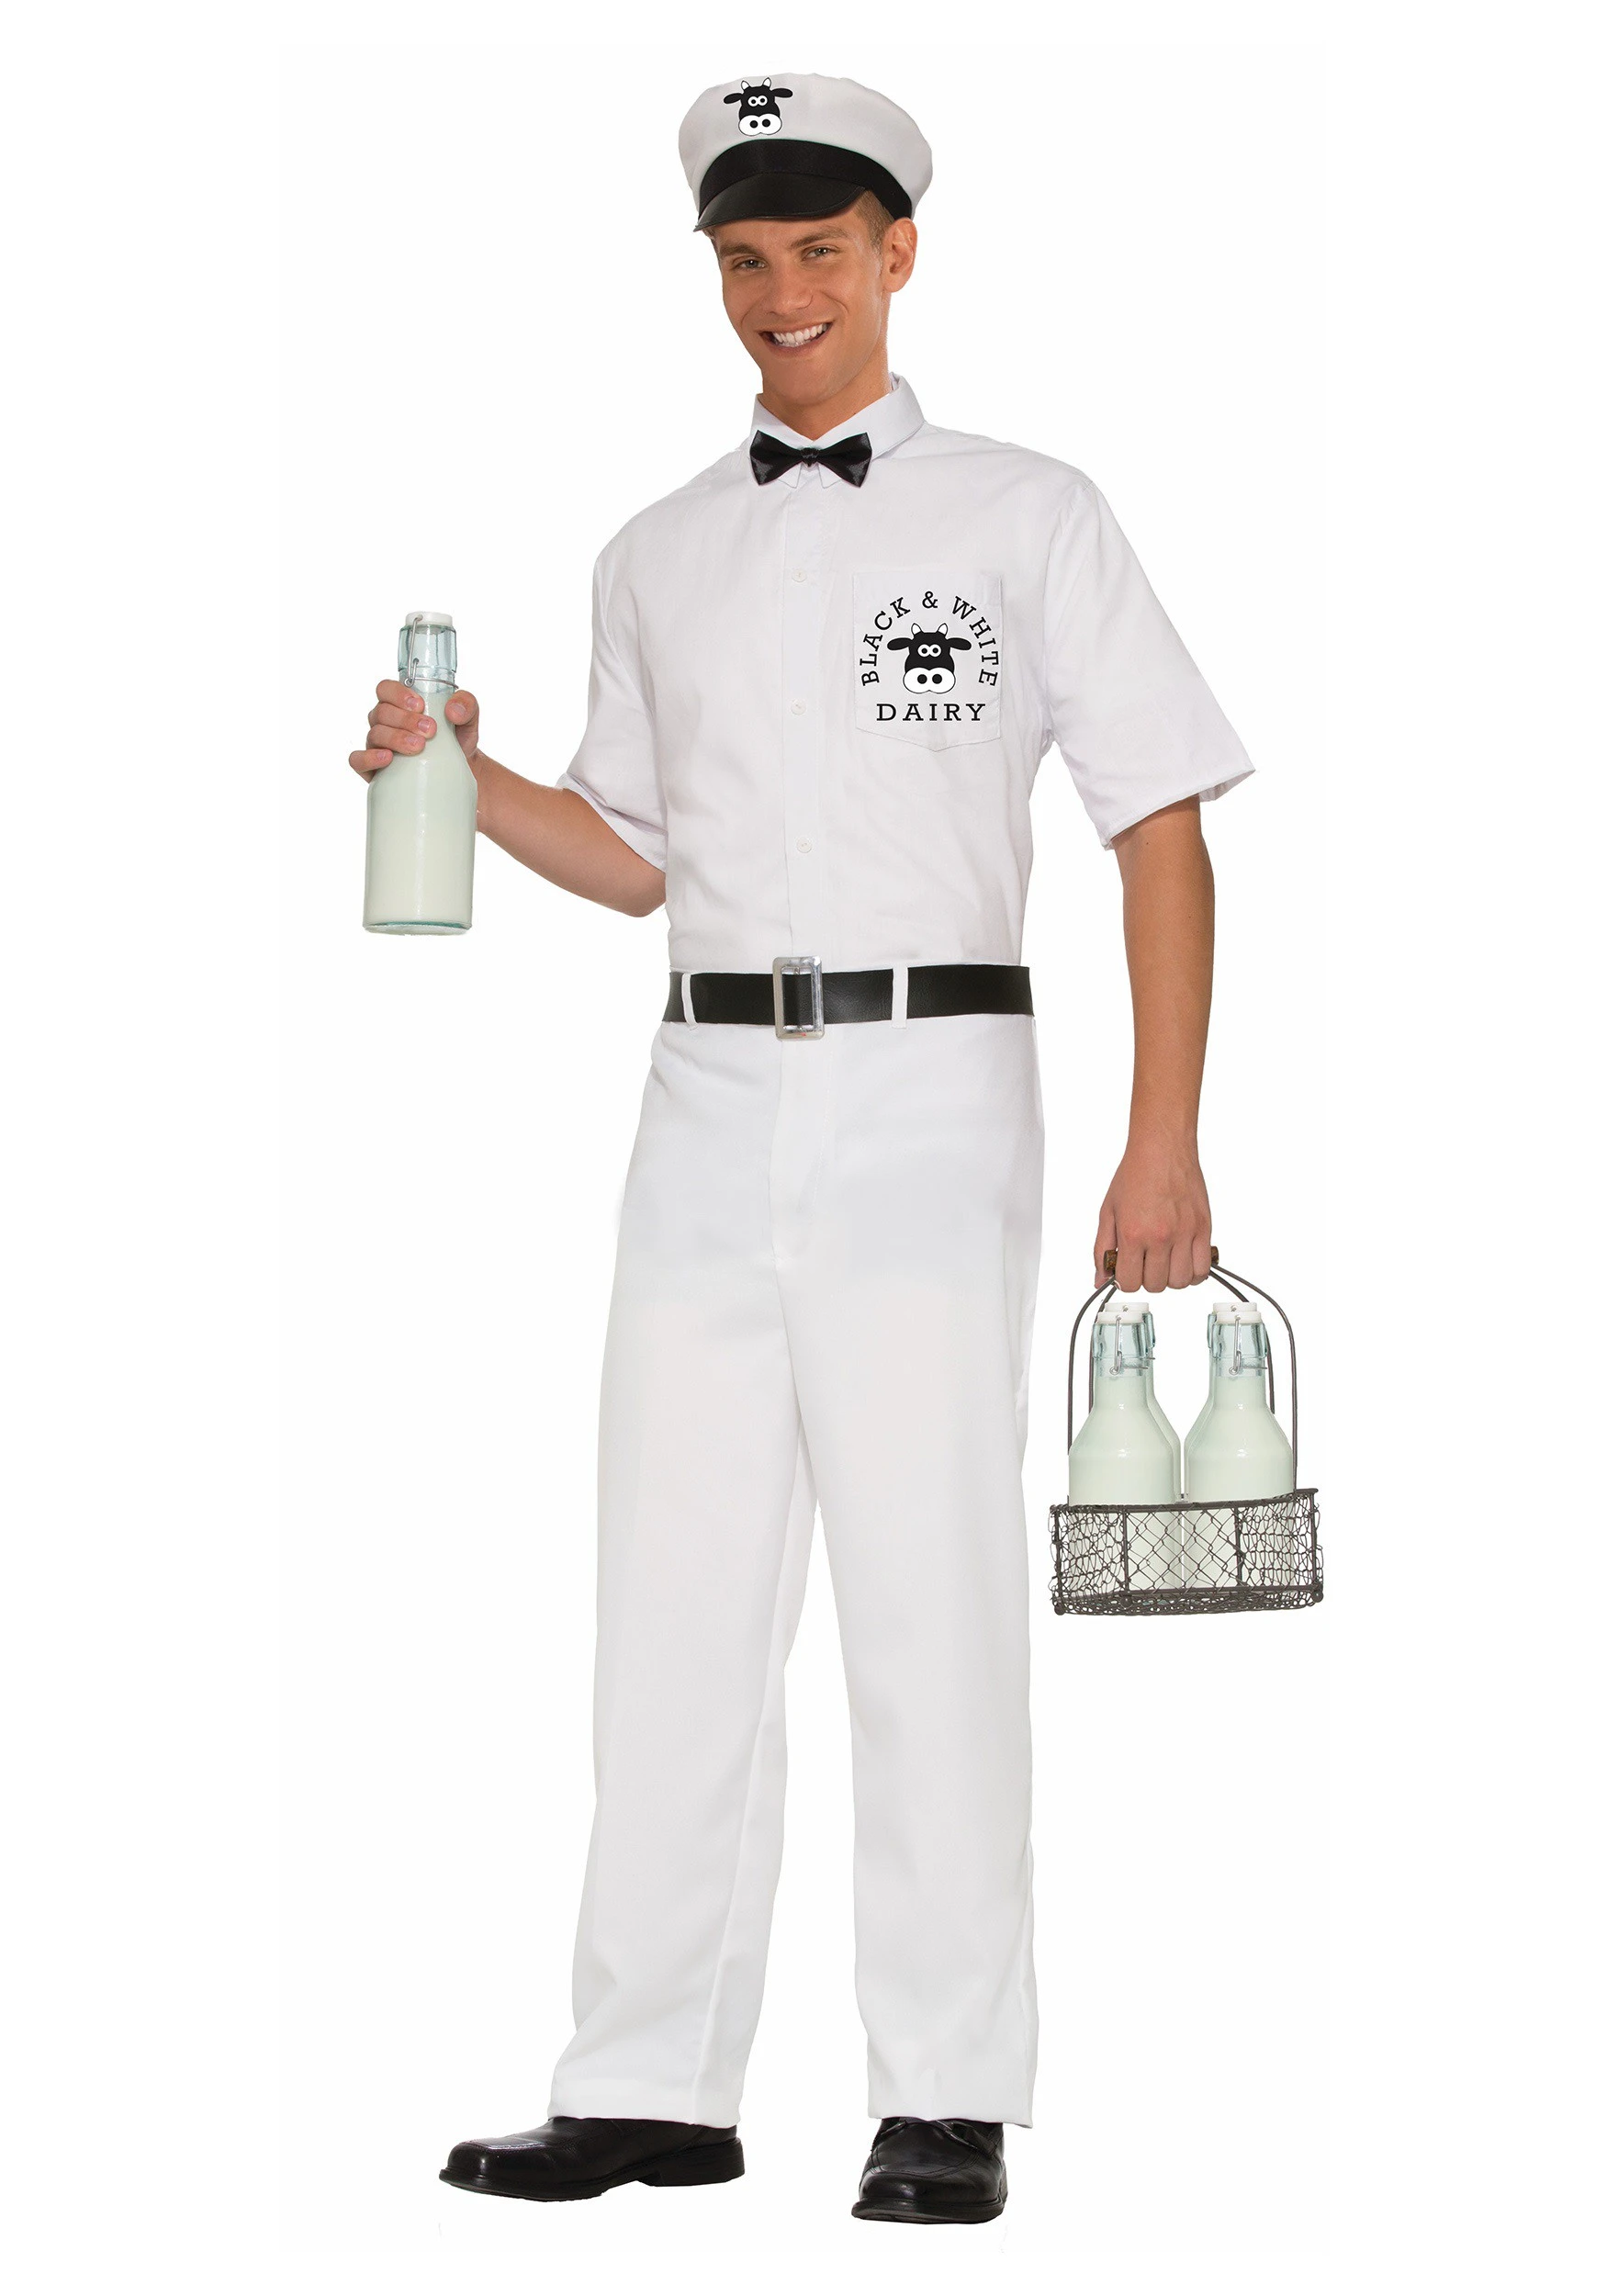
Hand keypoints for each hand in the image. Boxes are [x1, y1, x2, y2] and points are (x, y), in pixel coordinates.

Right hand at [349, 681, 481, 779]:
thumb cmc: (457, 739)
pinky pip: (358, 760)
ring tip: (419, 747)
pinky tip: (388, 758)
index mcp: (399, 704)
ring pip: (375, 734)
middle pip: (381, 712)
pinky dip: (370, 757)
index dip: (398, 694)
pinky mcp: (373, 768)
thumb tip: (452, 710)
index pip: (385, 689)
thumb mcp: (468, 719)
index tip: (420, 705)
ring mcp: (377, 744)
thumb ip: (466, 705)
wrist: (459, 771)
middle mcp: (384, 722)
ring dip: (396, 738)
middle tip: (430, 731)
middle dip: (405, 720)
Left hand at [1094, 1135, 1212, 1292]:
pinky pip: (1203, 1268)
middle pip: (1156, 1285)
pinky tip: (1184, 1261)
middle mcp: (1160, 1236)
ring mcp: (1184, 1233)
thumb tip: (1101, 1279)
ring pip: (1181, 1282)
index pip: (1130, 1283)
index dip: (1126, 1280)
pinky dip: (1194, 1273)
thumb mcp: (1108, 1212)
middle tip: (1146, 1263)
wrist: (1162, 1149)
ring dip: (1170, 1278)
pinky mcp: (1203, 1228)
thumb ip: (1102, 1248)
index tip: (1128, 1270)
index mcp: (1133, 1234)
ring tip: (1165, 1262)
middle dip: (1147, 1279)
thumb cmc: (1135, 1175)